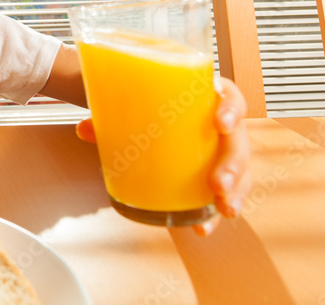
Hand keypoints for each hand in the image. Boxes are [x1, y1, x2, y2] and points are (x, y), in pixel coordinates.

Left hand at [74, 76, 251, 235]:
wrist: (151, 111)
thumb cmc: (151, 103)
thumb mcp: (134, 104)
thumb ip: (110, 116)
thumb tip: (84, 130)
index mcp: (208, 96)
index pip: (231, 96)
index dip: (231, 108)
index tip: (220, 123)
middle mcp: (222, 124)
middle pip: (238, 141)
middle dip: (233, 164)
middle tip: (218, 184)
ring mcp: (222, 150)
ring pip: (241, 171)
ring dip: (236, 192)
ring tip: (224, 210)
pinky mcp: (215, 173)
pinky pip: (225, 193)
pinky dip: (214, 212)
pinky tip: (204, 227)